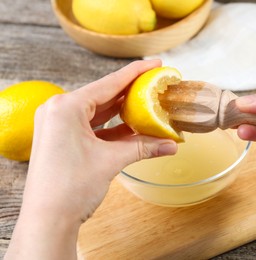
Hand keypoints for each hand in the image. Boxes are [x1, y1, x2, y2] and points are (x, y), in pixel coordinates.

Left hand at [5, 60, 176, 258]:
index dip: (135, 73)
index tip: (155, 63)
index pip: (108, 83)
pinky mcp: (63, 139)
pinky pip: (94, 127)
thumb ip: (143, 147)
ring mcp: (59, 126)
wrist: (48, 220)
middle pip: (104, 96)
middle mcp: (59, 111)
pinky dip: (114, 128)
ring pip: (99, 112)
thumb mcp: (111, 161)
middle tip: (154, 85)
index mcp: (65, 107)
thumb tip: (171, 144)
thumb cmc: (69, 188)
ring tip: (148, 105)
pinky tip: (135, 128)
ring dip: (124, 112)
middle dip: (131, 93)